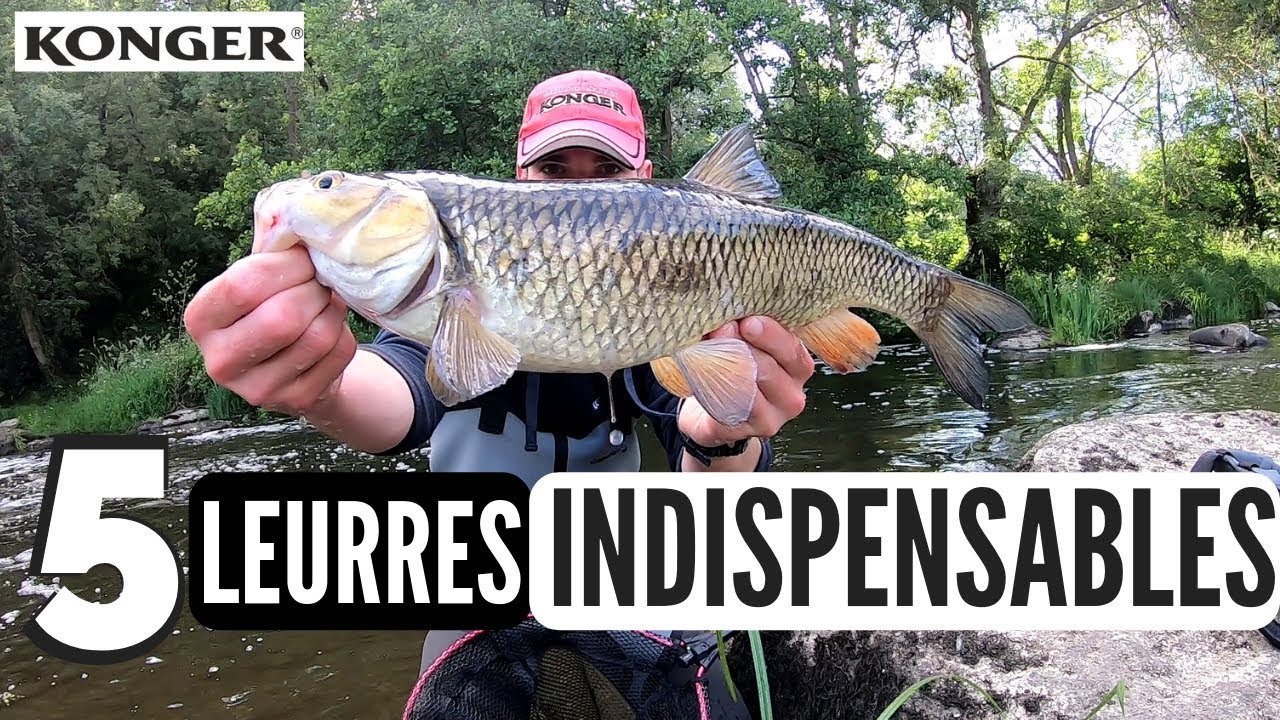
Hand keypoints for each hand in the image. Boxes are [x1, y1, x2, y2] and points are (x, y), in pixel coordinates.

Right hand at [183, 246, 357, 416]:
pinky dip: (344, 332)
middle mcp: (220, 361)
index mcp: (200, 320)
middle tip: (320, 279)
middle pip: (283, 317)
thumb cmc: (269, 308)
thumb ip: (268, 253)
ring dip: (332, 309)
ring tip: (326, 299)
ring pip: (317, 336)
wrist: (291, 368)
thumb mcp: (256, 282)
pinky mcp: (297, 400)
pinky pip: (338, 353)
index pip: (242, 285)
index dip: (284, 265)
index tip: (304, 257)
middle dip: (313, 289)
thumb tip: (296, 215)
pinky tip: (331, 326)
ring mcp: (259, 389)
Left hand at [677, 316, 813, 446]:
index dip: (771, 334)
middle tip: (721, 330)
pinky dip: (712, 387)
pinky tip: (701, 374)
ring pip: (748, 390)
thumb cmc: (734, 369)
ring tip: (706, 348)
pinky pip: (727, 407)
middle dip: (741, 346)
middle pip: (770, 369)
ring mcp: (771, 418)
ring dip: (723, 366)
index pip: (792, 350)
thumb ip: (744, 330)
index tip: (748, 321)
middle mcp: (792, 395)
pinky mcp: (745, 431)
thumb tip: (727, 318)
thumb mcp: (747, 344)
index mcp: (798, 368)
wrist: (710, 412)